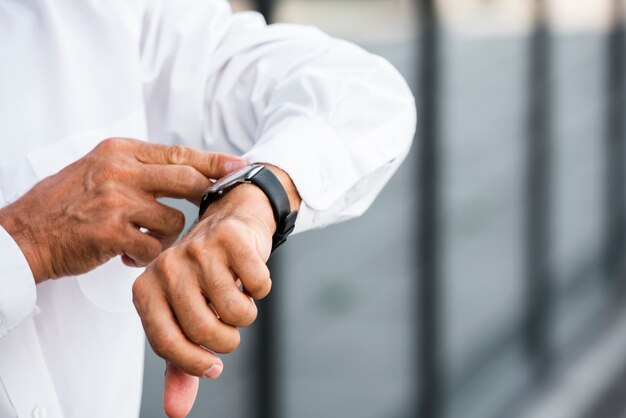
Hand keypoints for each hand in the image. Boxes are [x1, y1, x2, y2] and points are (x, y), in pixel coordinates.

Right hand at [0, 138, 246, 282]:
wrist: (24, 234)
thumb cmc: (65, 203)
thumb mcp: (99, 169)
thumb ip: (138, 167)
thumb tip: (184, 170)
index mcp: (120, 151)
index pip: (179, 153)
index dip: (214, 161)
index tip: (239, 166)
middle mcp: (120, 170)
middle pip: (187, 180)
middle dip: (206, 197)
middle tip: (214, 209)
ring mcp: (116, 200)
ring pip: (174, 220)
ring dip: (167, 237)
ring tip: (144, 240)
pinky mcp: (111, 232)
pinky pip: (153, 248)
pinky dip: (147, 256)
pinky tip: (127, 255)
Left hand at [132, 165, 299, 417]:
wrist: (230, 220)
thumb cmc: (206, 277)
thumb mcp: (187, 319)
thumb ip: (181, 366)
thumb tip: (176, 412)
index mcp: (146, 289)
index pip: (166, 343)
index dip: (194, 363)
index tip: (213, 366)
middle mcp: (167, 267)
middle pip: (204, 331)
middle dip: (227, 341)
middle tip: (230, 327)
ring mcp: (199, 250)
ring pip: (237, 312)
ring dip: (247, 314)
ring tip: (237, 296)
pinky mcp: (231, 238)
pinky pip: (259, 286)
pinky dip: (262, 288)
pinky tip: (249, 273)